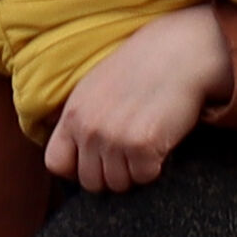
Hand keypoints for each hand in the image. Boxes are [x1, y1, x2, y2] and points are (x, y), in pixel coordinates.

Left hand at [38, 5, 229, 192]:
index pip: (56, 163)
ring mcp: (114, 138)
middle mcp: (88, 128)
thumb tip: (72, 150)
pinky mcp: (142, 146)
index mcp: (73, 113)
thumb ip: (81, 118)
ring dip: (134, 171)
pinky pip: (144, 177)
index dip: (76, 169)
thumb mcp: (96, 86)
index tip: (96, 162)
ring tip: (147, 142)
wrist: (181, 52)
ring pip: (118, 184)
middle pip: (90, 181)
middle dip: (111, 173)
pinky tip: (160, 141)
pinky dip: (155, 166)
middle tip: (130, 153)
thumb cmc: (143, 68)